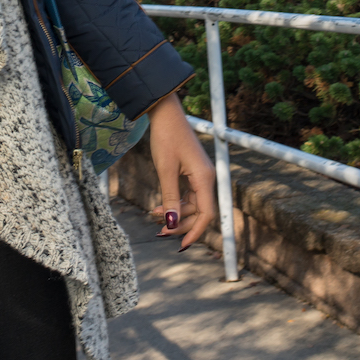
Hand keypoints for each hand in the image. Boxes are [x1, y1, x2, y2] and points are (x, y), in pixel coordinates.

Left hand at [144, 93, 216, 250]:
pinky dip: (175, 202)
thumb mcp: (165, 170)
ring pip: (192, 204)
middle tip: (158, 230)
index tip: (181, 245)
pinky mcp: (192, 171)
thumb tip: (172, 224)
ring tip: (153, 213)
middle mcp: (206, 178)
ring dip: (175, 213)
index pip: (206, 214)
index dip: (195, 231)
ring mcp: (200, 175)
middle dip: (180, 223)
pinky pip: (187, 195)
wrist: (165, 113)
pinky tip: (160, 206)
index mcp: (204, 178)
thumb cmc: (166, 138)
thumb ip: (170, 198)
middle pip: (199, 211)